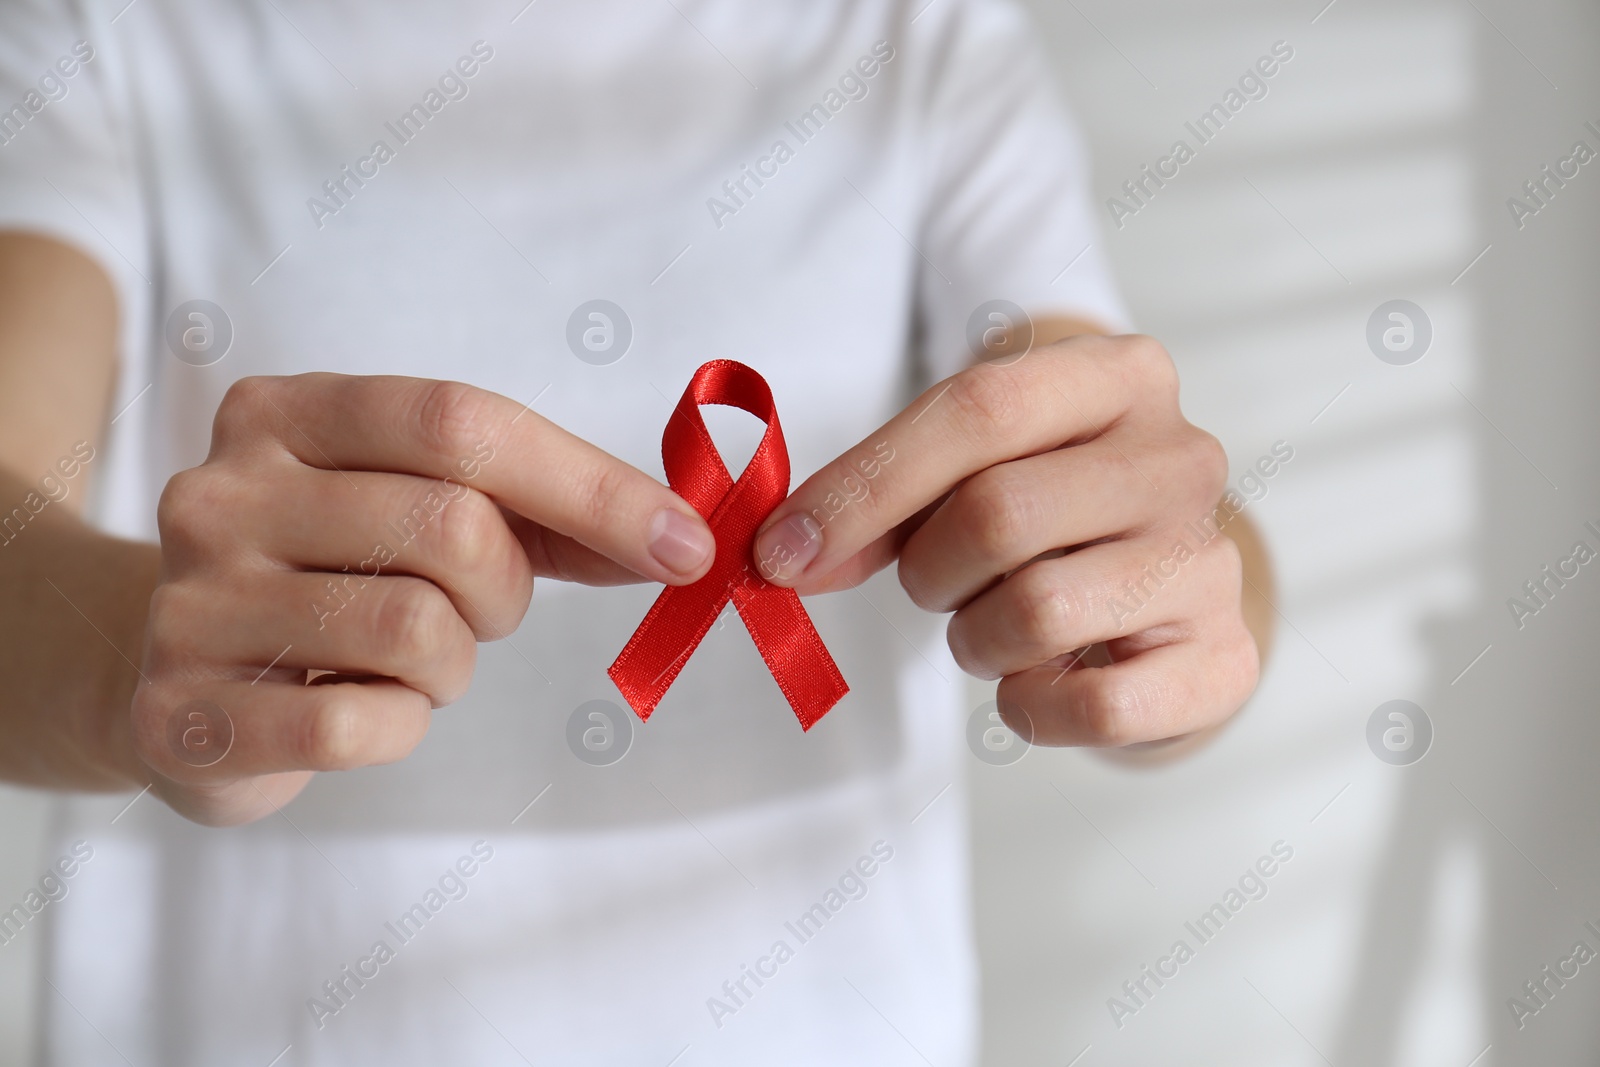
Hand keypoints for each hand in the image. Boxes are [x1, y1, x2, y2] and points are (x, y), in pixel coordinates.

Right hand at [131, 374, 714, 824]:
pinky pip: (359, 724)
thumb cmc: (333, 577)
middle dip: (506, 590)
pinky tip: (359, 708)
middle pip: (453, 527)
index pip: (463, 423)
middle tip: (474, 610)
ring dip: (452, 664)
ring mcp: (190, 601)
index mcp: (286, 412)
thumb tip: (679, 540)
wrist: (175, 678)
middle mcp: (222, 490)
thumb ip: (544, 512)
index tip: (684, 545)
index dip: (591, 486)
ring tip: (403, 660)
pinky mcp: (180, 714)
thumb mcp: (421, 509)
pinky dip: (398, 726)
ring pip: (415, 630)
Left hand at [751, 336, 1257, 746]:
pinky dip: (1032, 707)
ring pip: (1038, 611)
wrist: (1160, 592)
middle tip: (937, 586)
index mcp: (1117, 376)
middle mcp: (1179, 457)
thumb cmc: (1049, 518)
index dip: (864, 486)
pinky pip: (1095, 706)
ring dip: (976, 638)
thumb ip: (882, 498)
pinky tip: (1038, 679)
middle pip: (998, 513)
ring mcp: (1210, 558)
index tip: (784, 550)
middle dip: (929, 571)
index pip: (977, 409)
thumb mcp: (971, 472)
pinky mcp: (1224, 657)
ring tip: (996, 624)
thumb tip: (789, 553)